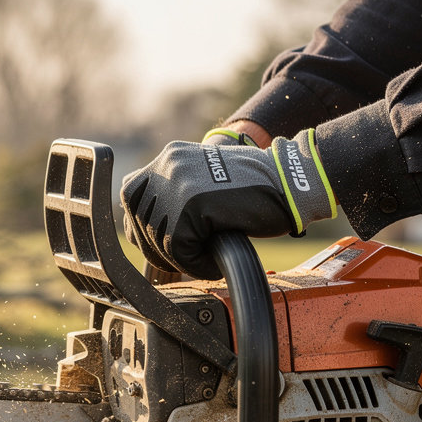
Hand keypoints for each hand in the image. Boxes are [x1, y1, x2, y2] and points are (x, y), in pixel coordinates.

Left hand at [120, 129, 335, 279]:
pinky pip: (179, 249)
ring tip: (205, 257)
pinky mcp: (193, 204)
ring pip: (158, 239)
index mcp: (167, 158)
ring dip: (180, 258)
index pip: (130, 202)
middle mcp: (167, 165)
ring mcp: (179, 182)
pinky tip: (214, 260)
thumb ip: (171, 197)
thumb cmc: (252, 192)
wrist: (291, 183)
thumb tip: (141, 230)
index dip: (144, 230)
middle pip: (139, 223)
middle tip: (190, 257)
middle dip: (160, 249)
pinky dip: (195, 263)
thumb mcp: (202, 183)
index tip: (167, 245)